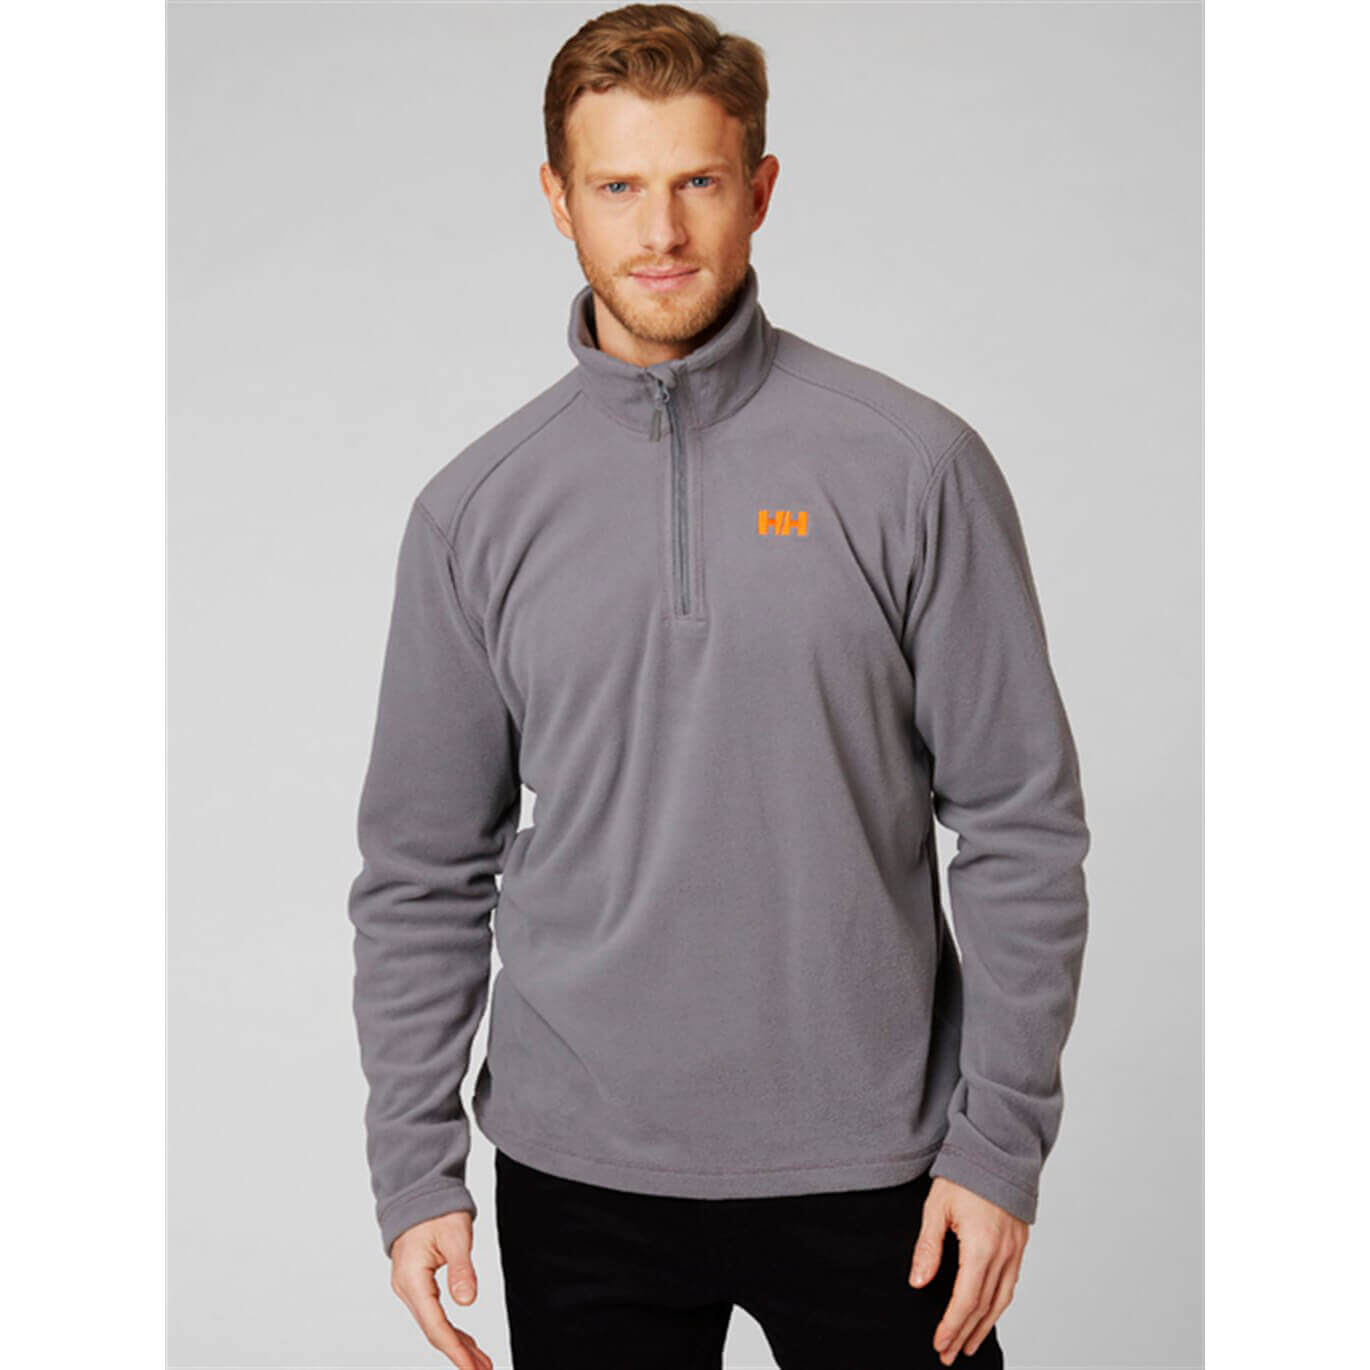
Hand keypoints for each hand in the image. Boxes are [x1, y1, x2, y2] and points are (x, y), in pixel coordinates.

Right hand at [389, 1211, 493, 1369]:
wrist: (420, 1194)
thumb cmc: (436, 1210)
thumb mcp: (456, 1235)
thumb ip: (461, 1269)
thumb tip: (466, 1302)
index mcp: (412, 1278)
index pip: (435, 1324)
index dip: (455, 1350)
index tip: (472, 1369)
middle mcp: (406, 1288)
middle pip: (433, 1330)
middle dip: (458, 1354)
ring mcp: (410, 1288)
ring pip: (433, 1325)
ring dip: (456, 1345)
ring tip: (480, 1362)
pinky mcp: (417, 1285)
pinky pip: (433, 1314)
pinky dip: (450, 1330)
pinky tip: (467, 1342)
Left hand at [908, 1177, 1027, 1363]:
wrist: (999, 1149)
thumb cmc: (964, 1174)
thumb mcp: (936, 1207)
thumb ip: (928, 1247)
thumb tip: (918, 1283)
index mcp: (981, 1246)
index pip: (966, 1299)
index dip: (952, 1325)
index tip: (939, 1344)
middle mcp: (1003, 1253)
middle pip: (984, 1306)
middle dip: (965, 1333)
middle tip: (949, 1355)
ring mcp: (1016, 1250)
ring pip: (1002, 1300)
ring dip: (984, 1326)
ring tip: (968, 1344)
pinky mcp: (1020, 1244)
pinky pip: (1011, 1284)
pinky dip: (998, 1305)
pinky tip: (987, 1313)